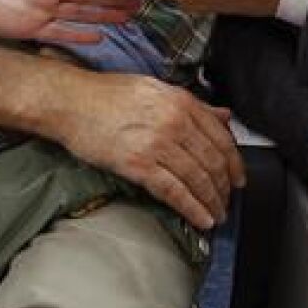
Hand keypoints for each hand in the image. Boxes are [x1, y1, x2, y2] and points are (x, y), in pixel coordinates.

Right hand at [48, 73, 242, 229]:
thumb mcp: (155, 88)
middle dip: (223, 188)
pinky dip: (192, 209)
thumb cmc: (106, 94)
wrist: (69, 102)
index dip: (234, 163)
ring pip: (197, 179)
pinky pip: (174, 192)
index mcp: (180, 100)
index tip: (238, 178)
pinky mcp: (137, 165)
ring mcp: (156, 143)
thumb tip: (223, 116)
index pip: (221, 137)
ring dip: (211, 202)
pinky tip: (200, 219)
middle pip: (212, 161)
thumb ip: (191, 104)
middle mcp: (173, 121)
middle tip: (227, 202)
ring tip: (216, 215)